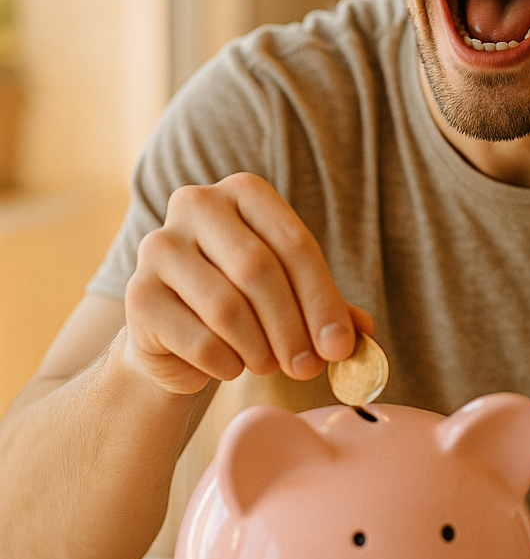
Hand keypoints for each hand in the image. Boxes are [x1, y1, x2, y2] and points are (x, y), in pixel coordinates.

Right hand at [123, 173, 372, 393]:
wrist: (177, 335)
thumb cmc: (247, 305)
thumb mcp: (294, 298)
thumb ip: (330, 309)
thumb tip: (361, 334)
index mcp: (244, 192)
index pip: (294, 243)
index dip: (322, 299)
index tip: (340, 346)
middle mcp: (196, 204)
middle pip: (258, 269)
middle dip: (292, 327)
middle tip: (309, 367)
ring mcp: (158, 246)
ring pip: (226, 306)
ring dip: (259, 349)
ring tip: (269, 365)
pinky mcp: (138, 294)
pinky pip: (196, 338)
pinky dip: (225, 364)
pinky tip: (231, 366)